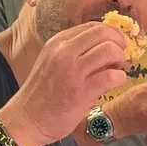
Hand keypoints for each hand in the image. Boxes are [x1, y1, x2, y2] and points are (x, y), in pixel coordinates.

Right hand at [0, 22, 128, 145]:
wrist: (26, 120)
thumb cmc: (43, 92)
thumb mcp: (54, 62)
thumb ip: (76, 51)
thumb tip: (108, 44)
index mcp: (58, 42)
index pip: (93, 25)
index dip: (111, 33)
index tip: (117, 43)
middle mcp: (64, 52)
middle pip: (104, 33)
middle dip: (119, 43)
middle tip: (120, 57)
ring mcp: (73, 71)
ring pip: (110, 50)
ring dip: (120, 60)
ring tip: (116, 70)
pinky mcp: (81, 91)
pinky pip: (112, 76)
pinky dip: (120, 78)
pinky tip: (115, 83)